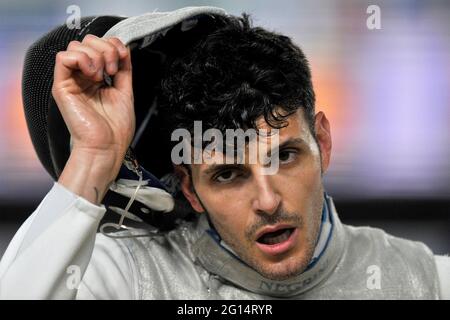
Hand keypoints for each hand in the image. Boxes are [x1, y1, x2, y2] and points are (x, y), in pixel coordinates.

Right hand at [51, 34, 134, 159]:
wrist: (107, 147)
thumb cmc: (115, 129)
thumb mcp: (125, 92)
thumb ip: (124, 69)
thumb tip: (124, 49)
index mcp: (95, 79)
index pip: (98, 46)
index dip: (112, 44)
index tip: (122, 60)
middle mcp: (81, 78)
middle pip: (86, 41)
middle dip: (105, 49)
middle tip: (112, 71)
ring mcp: (71, 81)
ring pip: (75, 46)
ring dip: (96, 56)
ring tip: (103, 76)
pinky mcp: (62, 87)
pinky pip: (63, 57)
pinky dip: (82, 59)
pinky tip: (93, 76)